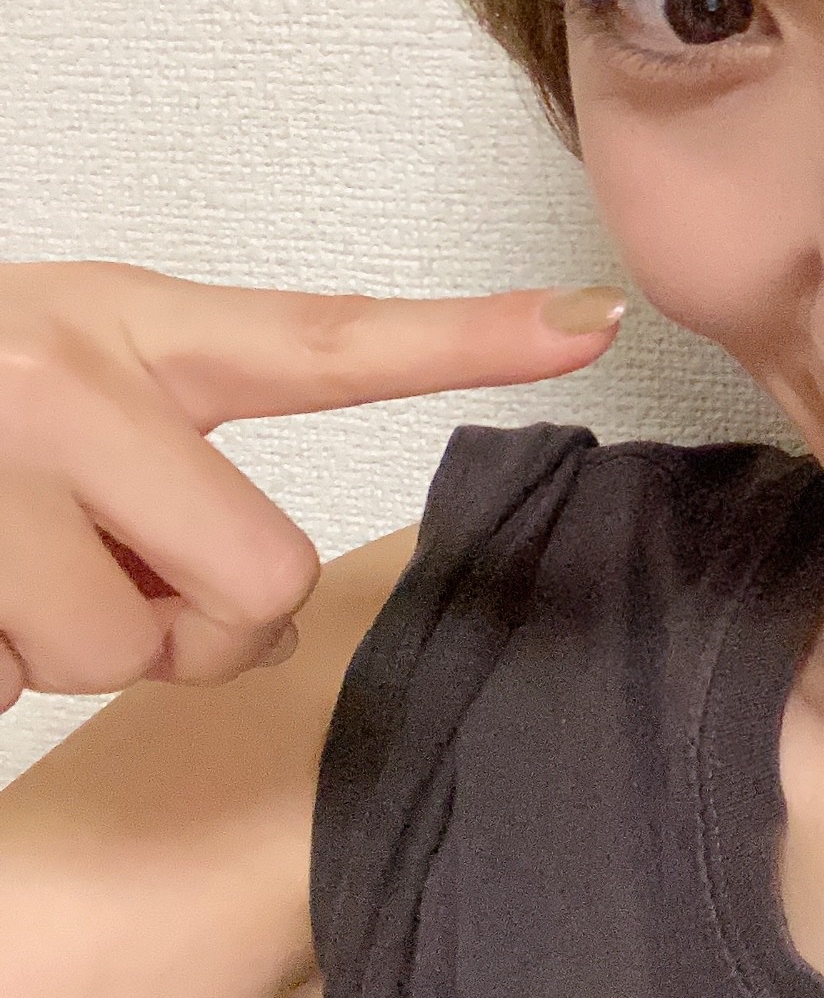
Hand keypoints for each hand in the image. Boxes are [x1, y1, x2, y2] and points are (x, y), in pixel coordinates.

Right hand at [0, 262, 625, 710]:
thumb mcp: (60, 390)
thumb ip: (177, 457)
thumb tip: (258, 605)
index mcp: (124, 330)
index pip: (326, 340)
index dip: (468, 337)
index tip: (592, 321)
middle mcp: (62, 382)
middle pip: (254, 584)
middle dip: (186, 611)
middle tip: (90, 557)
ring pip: (128, 654)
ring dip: (68, 642)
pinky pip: (19, 676)